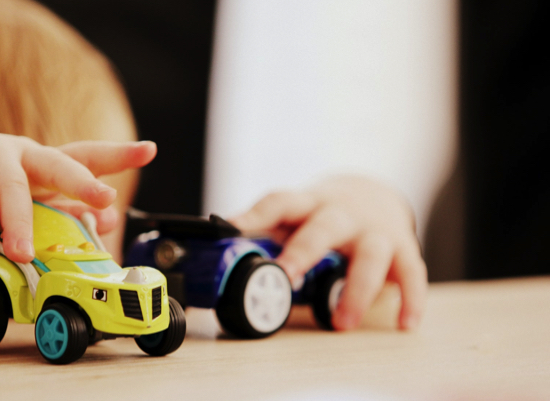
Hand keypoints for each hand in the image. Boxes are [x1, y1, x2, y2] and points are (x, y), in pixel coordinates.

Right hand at [0, 133, 155, 265]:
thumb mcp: (20, 224)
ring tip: (25, 254)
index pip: (84, 157)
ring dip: (23, 225)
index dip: (117, 154)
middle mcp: (21, 154)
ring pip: (17, 188)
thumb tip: (103, 221)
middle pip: (60, 162)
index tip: (150, 150)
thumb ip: (56, 219)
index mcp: (41, 167)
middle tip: (104, 198)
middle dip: (84, 181)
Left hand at [229, 175, 426, 330]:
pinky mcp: (403, 247)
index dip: (255, 214)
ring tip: (341, 322)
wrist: (373, 193)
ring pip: (371, 254)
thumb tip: (219, 259)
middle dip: (305, 251)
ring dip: (356, 289)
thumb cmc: (323, 214)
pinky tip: (404, 323)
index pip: (280, 202)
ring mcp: (375, 229)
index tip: (231, 226)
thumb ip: (267, 235)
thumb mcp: (296, 216)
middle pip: (324, 226)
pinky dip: (410, 299)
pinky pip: (411, 273)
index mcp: (308, 204)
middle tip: (286, 277)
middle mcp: (342, 213)